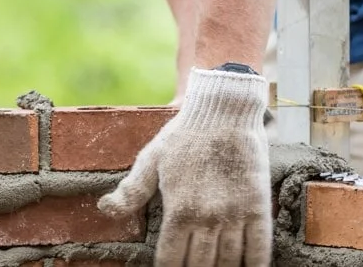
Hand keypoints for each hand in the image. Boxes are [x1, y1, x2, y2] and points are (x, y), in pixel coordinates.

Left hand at [99, 68, 271, 265]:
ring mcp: (234, 214)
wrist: (224, 110)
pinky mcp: (257, 205)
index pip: (171, 261)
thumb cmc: (185, 133)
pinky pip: (258, 249)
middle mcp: (207, 218)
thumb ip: (131, 189)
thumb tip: (104, 209)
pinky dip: (254, 265)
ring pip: (228, 263)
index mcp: (178, 210)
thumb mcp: (152, 158)